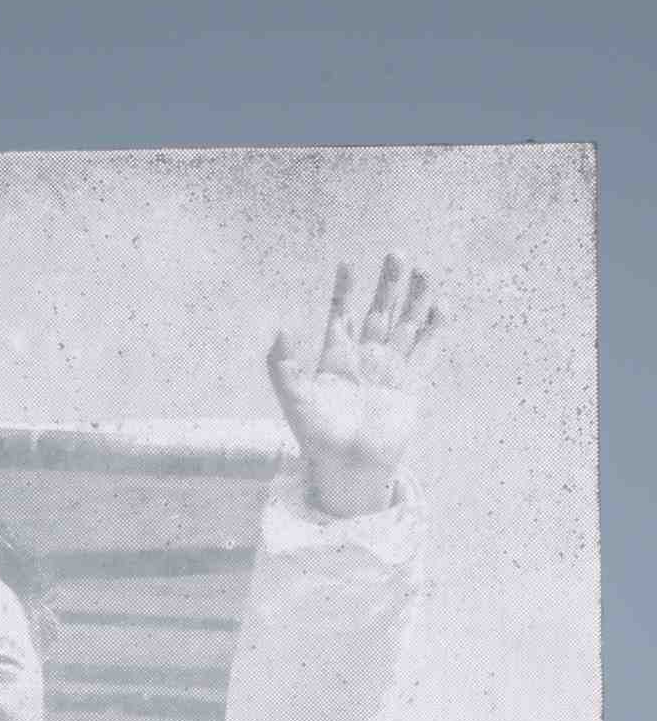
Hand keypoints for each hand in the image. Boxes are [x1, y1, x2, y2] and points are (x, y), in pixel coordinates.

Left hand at [267, 254, 444, 516]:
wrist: (348, 467)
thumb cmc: (317, 436)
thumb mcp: (294, 399)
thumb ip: (283, 365)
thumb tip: (280, 327)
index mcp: (336, 358)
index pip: (341, 314)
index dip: (344, 289)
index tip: (347, 262)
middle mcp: (365, 359)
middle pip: (379, 312)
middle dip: (388, 284)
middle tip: (397, 253)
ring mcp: (390, 370)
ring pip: (406, 325)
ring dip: (415, 299)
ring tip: (424, 270)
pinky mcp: (411, 385)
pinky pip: (426, 352)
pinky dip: (434, 330)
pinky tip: (440, 306)